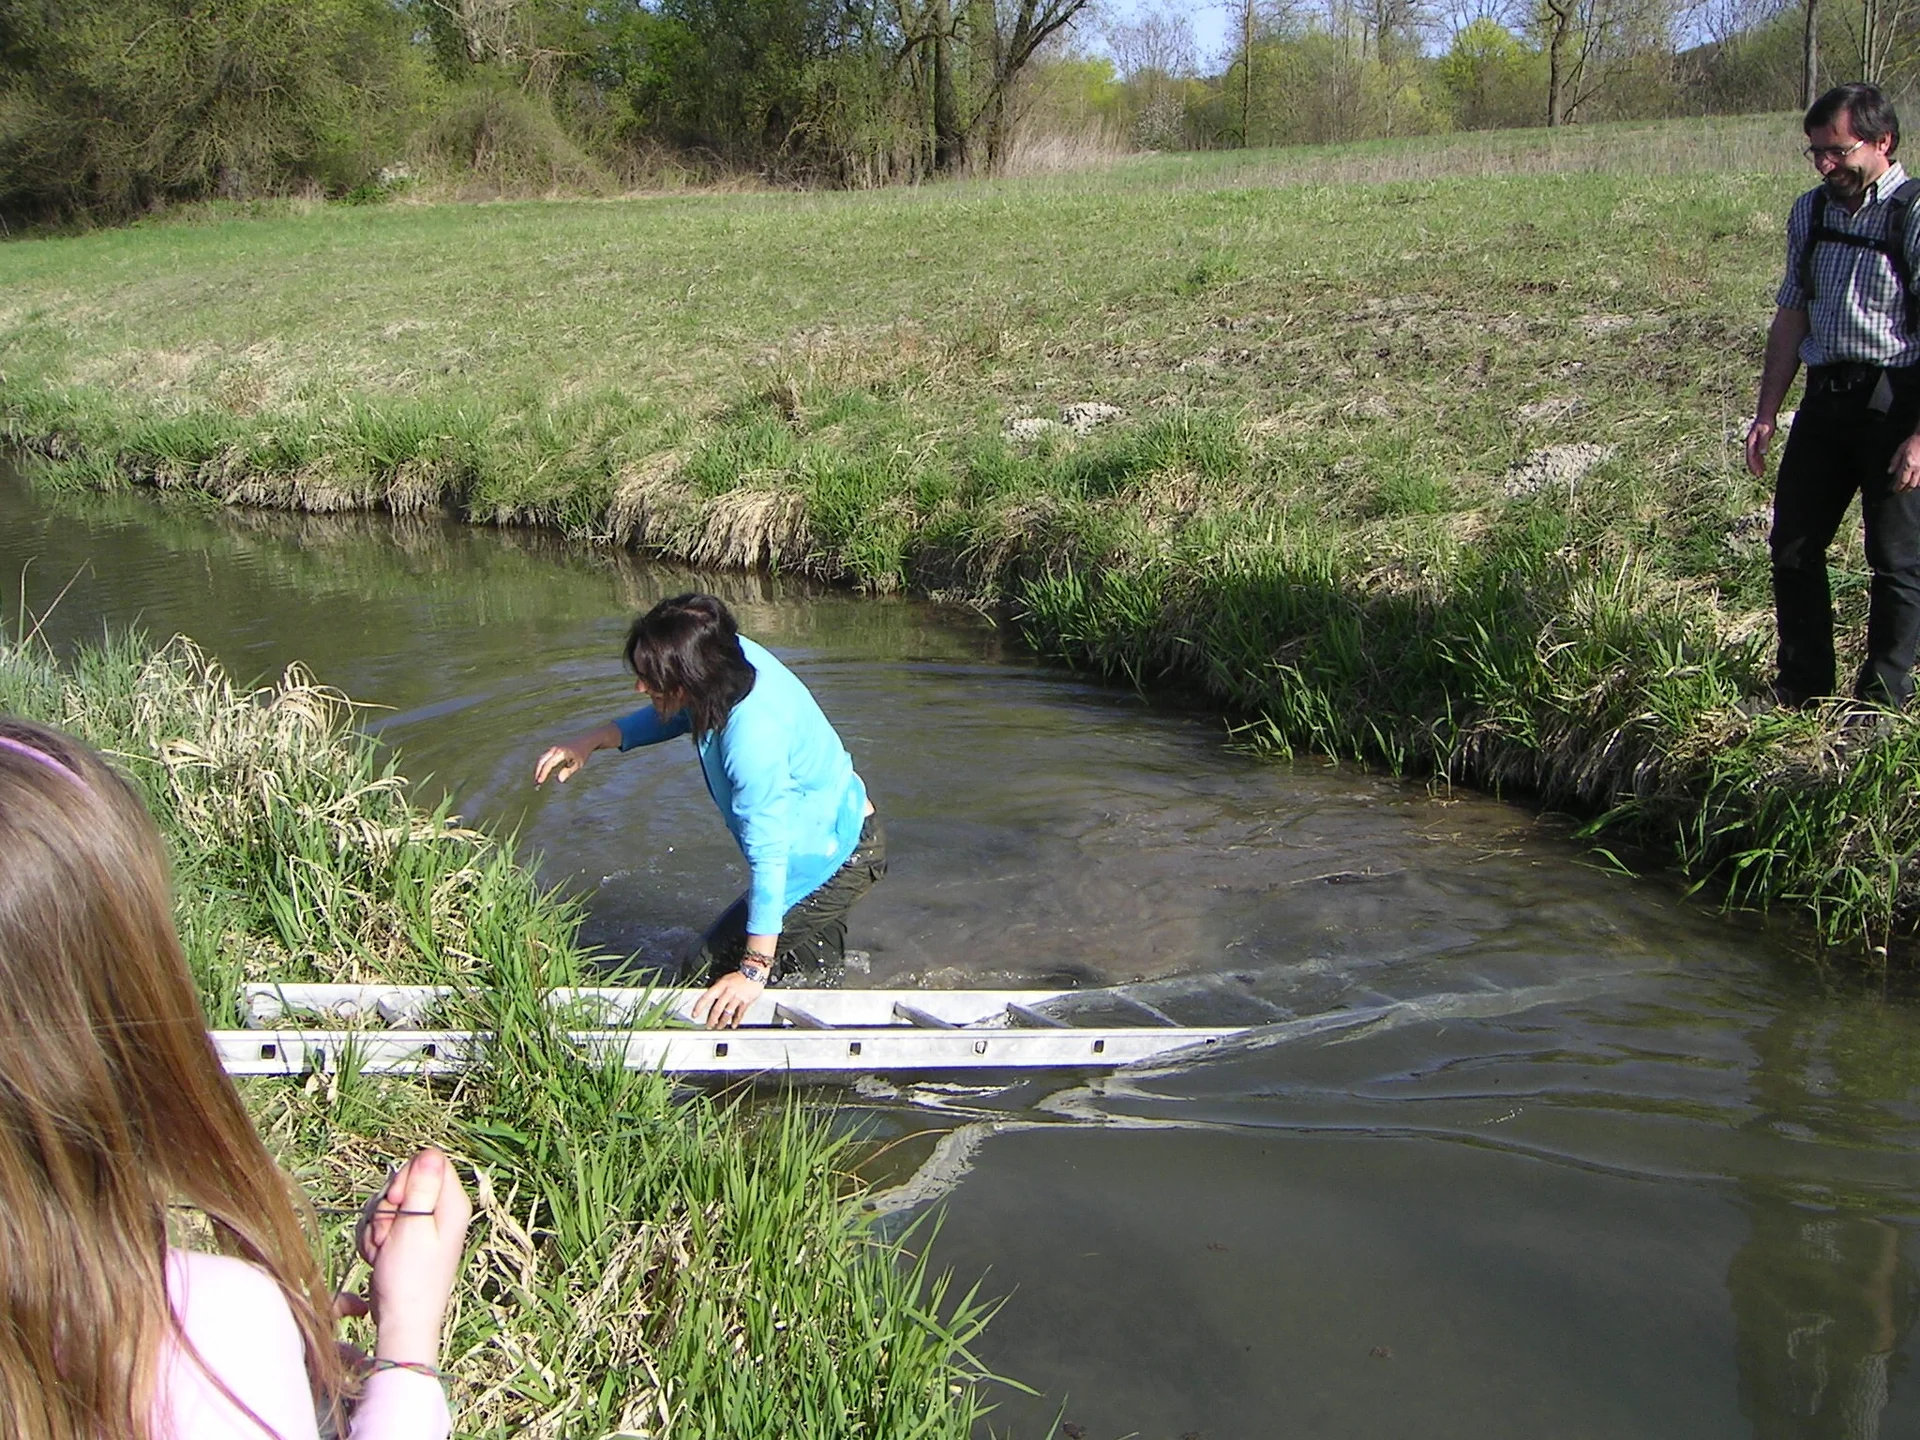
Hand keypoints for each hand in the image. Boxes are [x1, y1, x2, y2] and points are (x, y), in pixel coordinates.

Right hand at [340, 1147, 472, 1364]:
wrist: (400, 1319)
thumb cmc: (409, 1278)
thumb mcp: (414, 1227)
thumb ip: (422, 1188)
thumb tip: (431, 1152)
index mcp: (452, 1204)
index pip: (427, 1163)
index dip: (406, 1179)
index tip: (401, 1205)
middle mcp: (441, 1211)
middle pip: (405, 1182)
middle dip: (387, 1206)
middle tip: (389, 1235)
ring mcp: (422, 1225)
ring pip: (388, 1203)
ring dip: (377, 1226)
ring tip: (384, 1251)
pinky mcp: (405, 1238)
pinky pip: (381, 1223)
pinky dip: (374, 1238)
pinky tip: (379, 1257)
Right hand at [534, 738, 592, 784]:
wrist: (585, 741)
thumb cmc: (582, 754)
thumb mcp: (578, 764)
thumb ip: (568, 772)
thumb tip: (559, 780)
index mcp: (560, 753)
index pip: (548, 764)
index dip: (543, 773)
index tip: (539, 782)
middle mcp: (555, 749)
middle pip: (541, 760)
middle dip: (537, 772)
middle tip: (536, 783)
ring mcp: (553, 748)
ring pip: (542, 758)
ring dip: (538, 768)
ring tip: (537, 779)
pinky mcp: (553, 748)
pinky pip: (544, 757)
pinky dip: (541, 764)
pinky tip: (542, 772)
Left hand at [691, 969, 766, 1028]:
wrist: (754, 972)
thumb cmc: (738, 977)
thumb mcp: (725, 979)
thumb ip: (718, 989)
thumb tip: (709, 1000)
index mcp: (721, 985)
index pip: (707, 997)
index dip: (699, 1007)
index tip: (695, 1014)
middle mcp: (728, 992)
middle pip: (717, 1008)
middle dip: (712, 1019)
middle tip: (709, 1025)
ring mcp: (738, 997)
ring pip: (728, 1013)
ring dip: (722, 1022)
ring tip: (719, 1027)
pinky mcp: (746, 1001)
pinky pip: (740, 1013)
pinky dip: (736, 1020)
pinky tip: (733, 1025)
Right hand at [1746, 418, 1776, 477]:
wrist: (1765, 415)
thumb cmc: (1766, 423)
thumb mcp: (1766, 432)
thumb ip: (1764, 442)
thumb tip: (1762, 453)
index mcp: (1751, 442)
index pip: (1751, 456)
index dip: (1753, 465)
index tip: (1757, 473)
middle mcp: (1750, 444)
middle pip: (1751, 458)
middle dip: (1754, 467)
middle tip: (1759, 476)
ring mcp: (1753, 443)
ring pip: (1754, 456)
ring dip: (1756, 465)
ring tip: (1760, 473)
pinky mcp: (1758, 442)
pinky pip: (1757, 453)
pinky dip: (1759, 460)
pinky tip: (1762, 464)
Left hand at [1891, 433, 1919, 490]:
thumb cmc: (1912, 442)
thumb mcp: (1900, 450)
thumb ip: (1895, 461)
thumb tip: (1890, 472)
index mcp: (1908, 464)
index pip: (1902, 480)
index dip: (1898, 487)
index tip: (1894, 490)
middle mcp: (1917, 468)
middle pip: (1911, 484)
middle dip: (1905, 489)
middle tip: (1899, 490)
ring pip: (1919, 483)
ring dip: (1912, 487)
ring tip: (1907, 488)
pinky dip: (1919, 483)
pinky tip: (1916, 484)